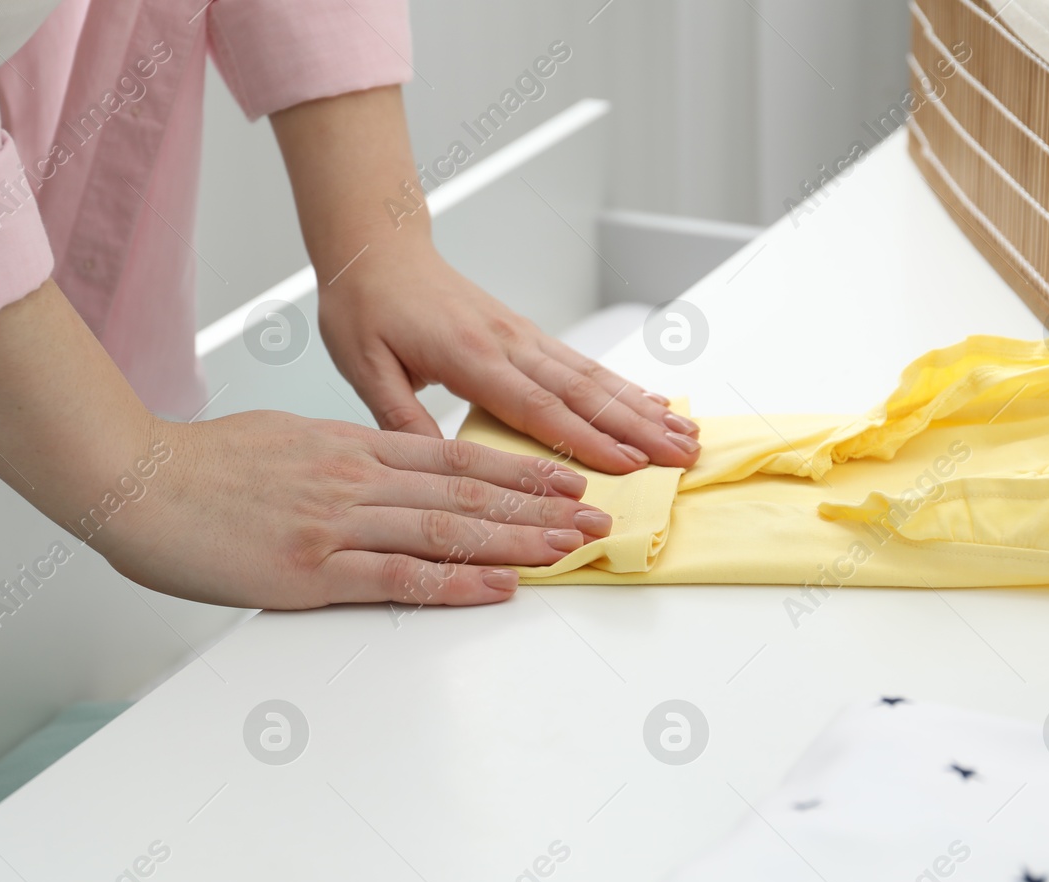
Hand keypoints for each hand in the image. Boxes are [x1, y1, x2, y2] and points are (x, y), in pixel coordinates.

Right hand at [103, 411, 612, 608]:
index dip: (516, 471)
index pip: (453, 458)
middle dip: (539, 505)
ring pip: (448, 529)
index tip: (560, 480)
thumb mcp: (284, 441)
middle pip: (467, 491)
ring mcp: (336, 522)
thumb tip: (379, 470)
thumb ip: (339, 457)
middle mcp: (355, 478)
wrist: (134, 481)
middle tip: (594, 516)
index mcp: (349, 447)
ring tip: (571, 549)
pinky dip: (457, 582)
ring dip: (518, 541)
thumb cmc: (199, 467)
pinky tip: (499, 587)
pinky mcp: (311, 569)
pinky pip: (399, 577)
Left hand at [318, 246, 700, 474]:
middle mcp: (507, 342)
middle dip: (637, 428)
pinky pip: (581, 364)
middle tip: (682, 458)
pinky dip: (623, 386)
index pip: (536, 406)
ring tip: (685, 435)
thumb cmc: (365, 306)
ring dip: (643, 408)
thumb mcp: (364, 367)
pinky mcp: (525, 333)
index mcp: (469, 356)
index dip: (584, 439)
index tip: (628, 465)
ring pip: (593, 377)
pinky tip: (653, 403)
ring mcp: (522, 335)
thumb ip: (400, 417)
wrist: (375, 248)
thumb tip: (435, 466)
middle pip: (583, 392)